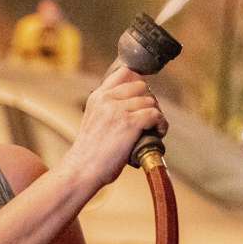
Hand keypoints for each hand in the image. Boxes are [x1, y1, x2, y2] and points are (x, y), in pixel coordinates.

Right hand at [60, 66, 166, 189]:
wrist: (81, 170)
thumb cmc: (89, 154)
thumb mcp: (94, 121)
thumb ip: (108, 110)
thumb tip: (132, 107)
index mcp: (97, 97)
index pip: (124, 73)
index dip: (138, 83)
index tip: (142, 98)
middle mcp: (107, 99)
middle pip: (141, 86)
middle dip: (149, 100)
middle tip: (149, 117)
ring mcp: (118, 110)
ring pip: (150, 100)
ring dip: (156, 114)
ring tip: (153, 128)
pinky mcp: (129, 123)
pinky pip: (155, 114)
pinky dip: (161, 124)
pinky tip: (157, 133)